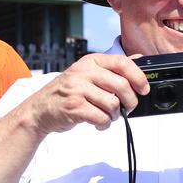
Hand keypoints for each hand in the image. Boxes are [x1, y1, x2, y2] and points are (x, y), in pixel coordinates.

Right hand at [24, 53, 149, 134]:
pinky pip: (101, 117)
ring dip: (115, 115)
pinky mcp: (74, 107)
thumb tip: (137, 59)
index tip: (144, 89)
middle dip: (130, 101)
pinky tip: (98, 122)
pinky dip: (104, 123)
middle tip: (128, 108)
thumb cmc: (66, 92)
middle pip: (121, 85)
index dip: (138, 77)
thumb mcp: (87, 74)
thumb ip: (112, 68)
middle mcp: (83, 72)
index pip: (122, 63)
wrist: (39, 109)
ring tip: (107, 116)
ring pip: (113, 104)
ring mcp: (78, 89)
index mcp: (90, 61)